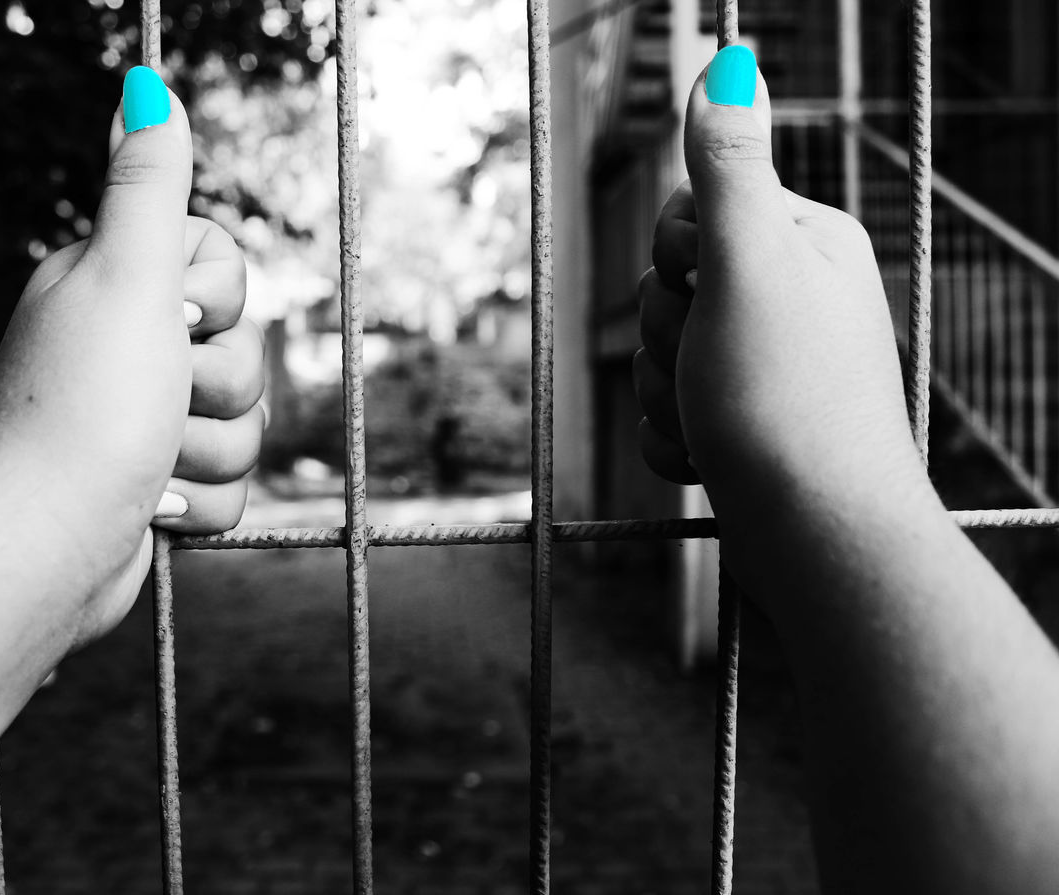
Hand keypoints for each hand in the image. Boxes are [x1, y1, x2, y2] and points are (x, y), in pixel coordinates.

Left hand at [0, 69, 262, 645]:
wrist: (46, 548)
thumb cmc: (84, 410)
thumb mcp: (127, 279)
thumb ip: (149, 187)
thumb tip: (147, 87)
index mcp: (115, 289)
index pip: (225, 266)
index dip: (219, 298)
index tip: (173, 316)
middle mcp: (129, 350)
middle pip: (248, 350)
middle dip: (220, 387)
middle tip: (159, 395)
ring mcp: (145, 423)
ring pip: (248, 424)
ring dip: (210, 450)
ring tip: (149, 463)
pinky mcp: (160, 487)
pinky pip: (234, 487)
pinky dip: (202, 503)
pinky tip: (151, 506)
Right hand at [634, 56, 930, 572]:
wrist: (816, 538)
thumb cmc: (784, 402)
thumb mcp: (748, 266)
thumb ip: (727, 168)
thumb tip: (730, 65)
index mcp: (802, 244)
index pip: (686, 215)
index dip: (676, 259)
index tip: (707, 294)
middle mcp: (790, 299)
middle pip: (664, 288)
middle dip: (664, 338)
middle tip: (711, 369)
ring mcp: (765, 366)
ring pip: (658, 356)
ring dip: (662, 394)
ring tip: (711, 424)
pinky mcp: (744, 424)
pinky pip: (669, 413)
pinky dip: (674, 439)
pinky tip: (708, 458)